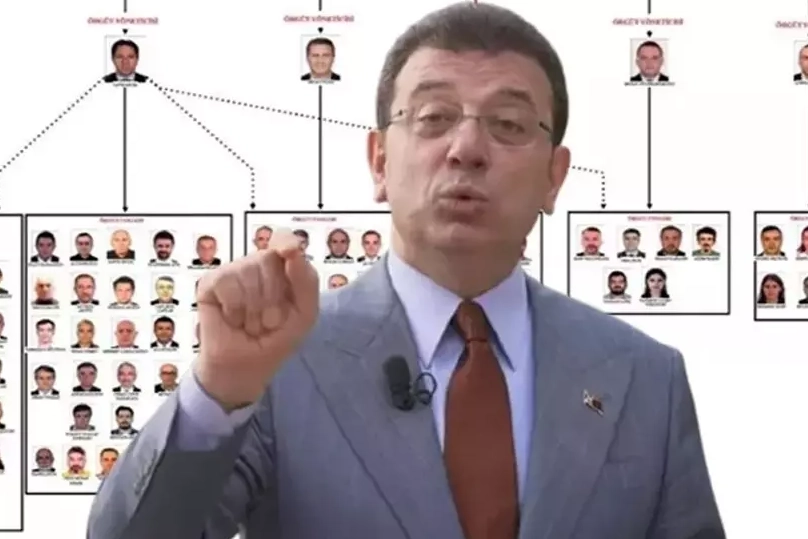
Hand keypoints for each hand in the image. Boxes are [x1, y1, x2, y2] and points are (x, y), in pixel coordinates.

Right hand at [194, 230, 318, 408]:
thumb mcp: (304, 313)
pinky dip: (235, 308)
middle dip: (273, 297)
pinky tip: (233, 319)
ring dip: (254, 309)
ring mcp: (232, 272)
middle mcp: (256, 265)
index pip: (283, 239)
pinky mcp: (210, 284)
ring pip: (247, 272)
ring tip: (250, 324)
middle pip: (268, 259)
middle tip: (268, 321)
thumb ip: (306, 280)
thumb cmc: (275, 339)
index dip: (285, 241)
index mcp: (281, 268)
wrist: (245, 368)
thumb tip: (292, 249)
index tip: (289, 251)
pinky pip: (227, 283)